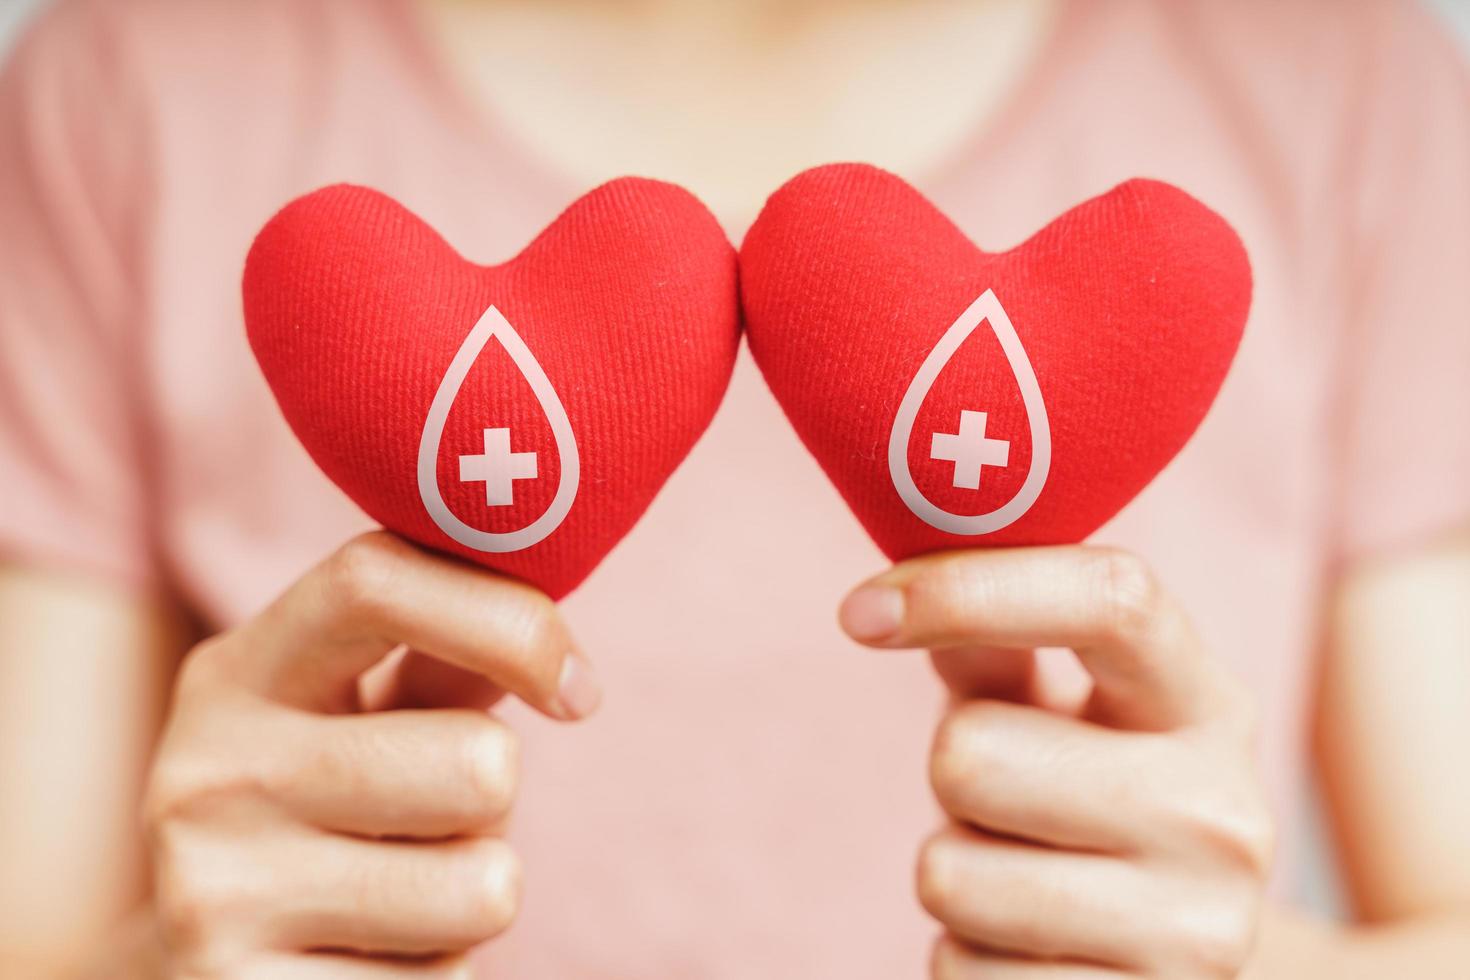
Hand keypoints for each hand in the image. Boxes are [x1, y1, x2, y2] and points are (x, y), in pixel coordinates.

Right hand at [143, 532, 599, 977]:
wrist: (193, 970)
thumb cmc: (315, 812)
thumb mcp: (352, 717)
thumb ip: (442, 657)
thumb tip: (545, 620)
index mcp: (237, 673)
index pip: (375, 580)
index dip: (511, 621)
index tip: (575, 689)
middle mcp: (205, 773)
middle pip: (481, 762)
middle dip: (492, 800)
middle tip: (424, 819)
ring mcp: (213, 896)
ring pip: (486, 885)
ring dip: (474, 890)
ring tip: (395, 889)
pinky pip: (448, 979)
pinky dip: (437, 971)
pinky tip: (363, 959)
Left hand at [840, 547, 1273, 977]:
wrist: (1171, 959)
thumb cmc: (1085, 797)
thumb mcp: (1054, 710)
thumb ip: (992, 641)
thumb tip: (896, 591)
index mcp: (1204, 703)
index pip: (1108, 600)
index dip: (969, 589)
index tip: (862, 611)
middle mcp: (1222, 814)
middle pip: (970, 753)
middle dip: (951, 774)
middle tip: (1006, 801)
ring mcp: (1196, 934)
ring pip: (947, 875)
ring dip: (953, 873)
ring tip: (1021, 875)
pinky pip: (960, 971)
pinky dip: (966, 960)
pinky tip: (1031, 951)